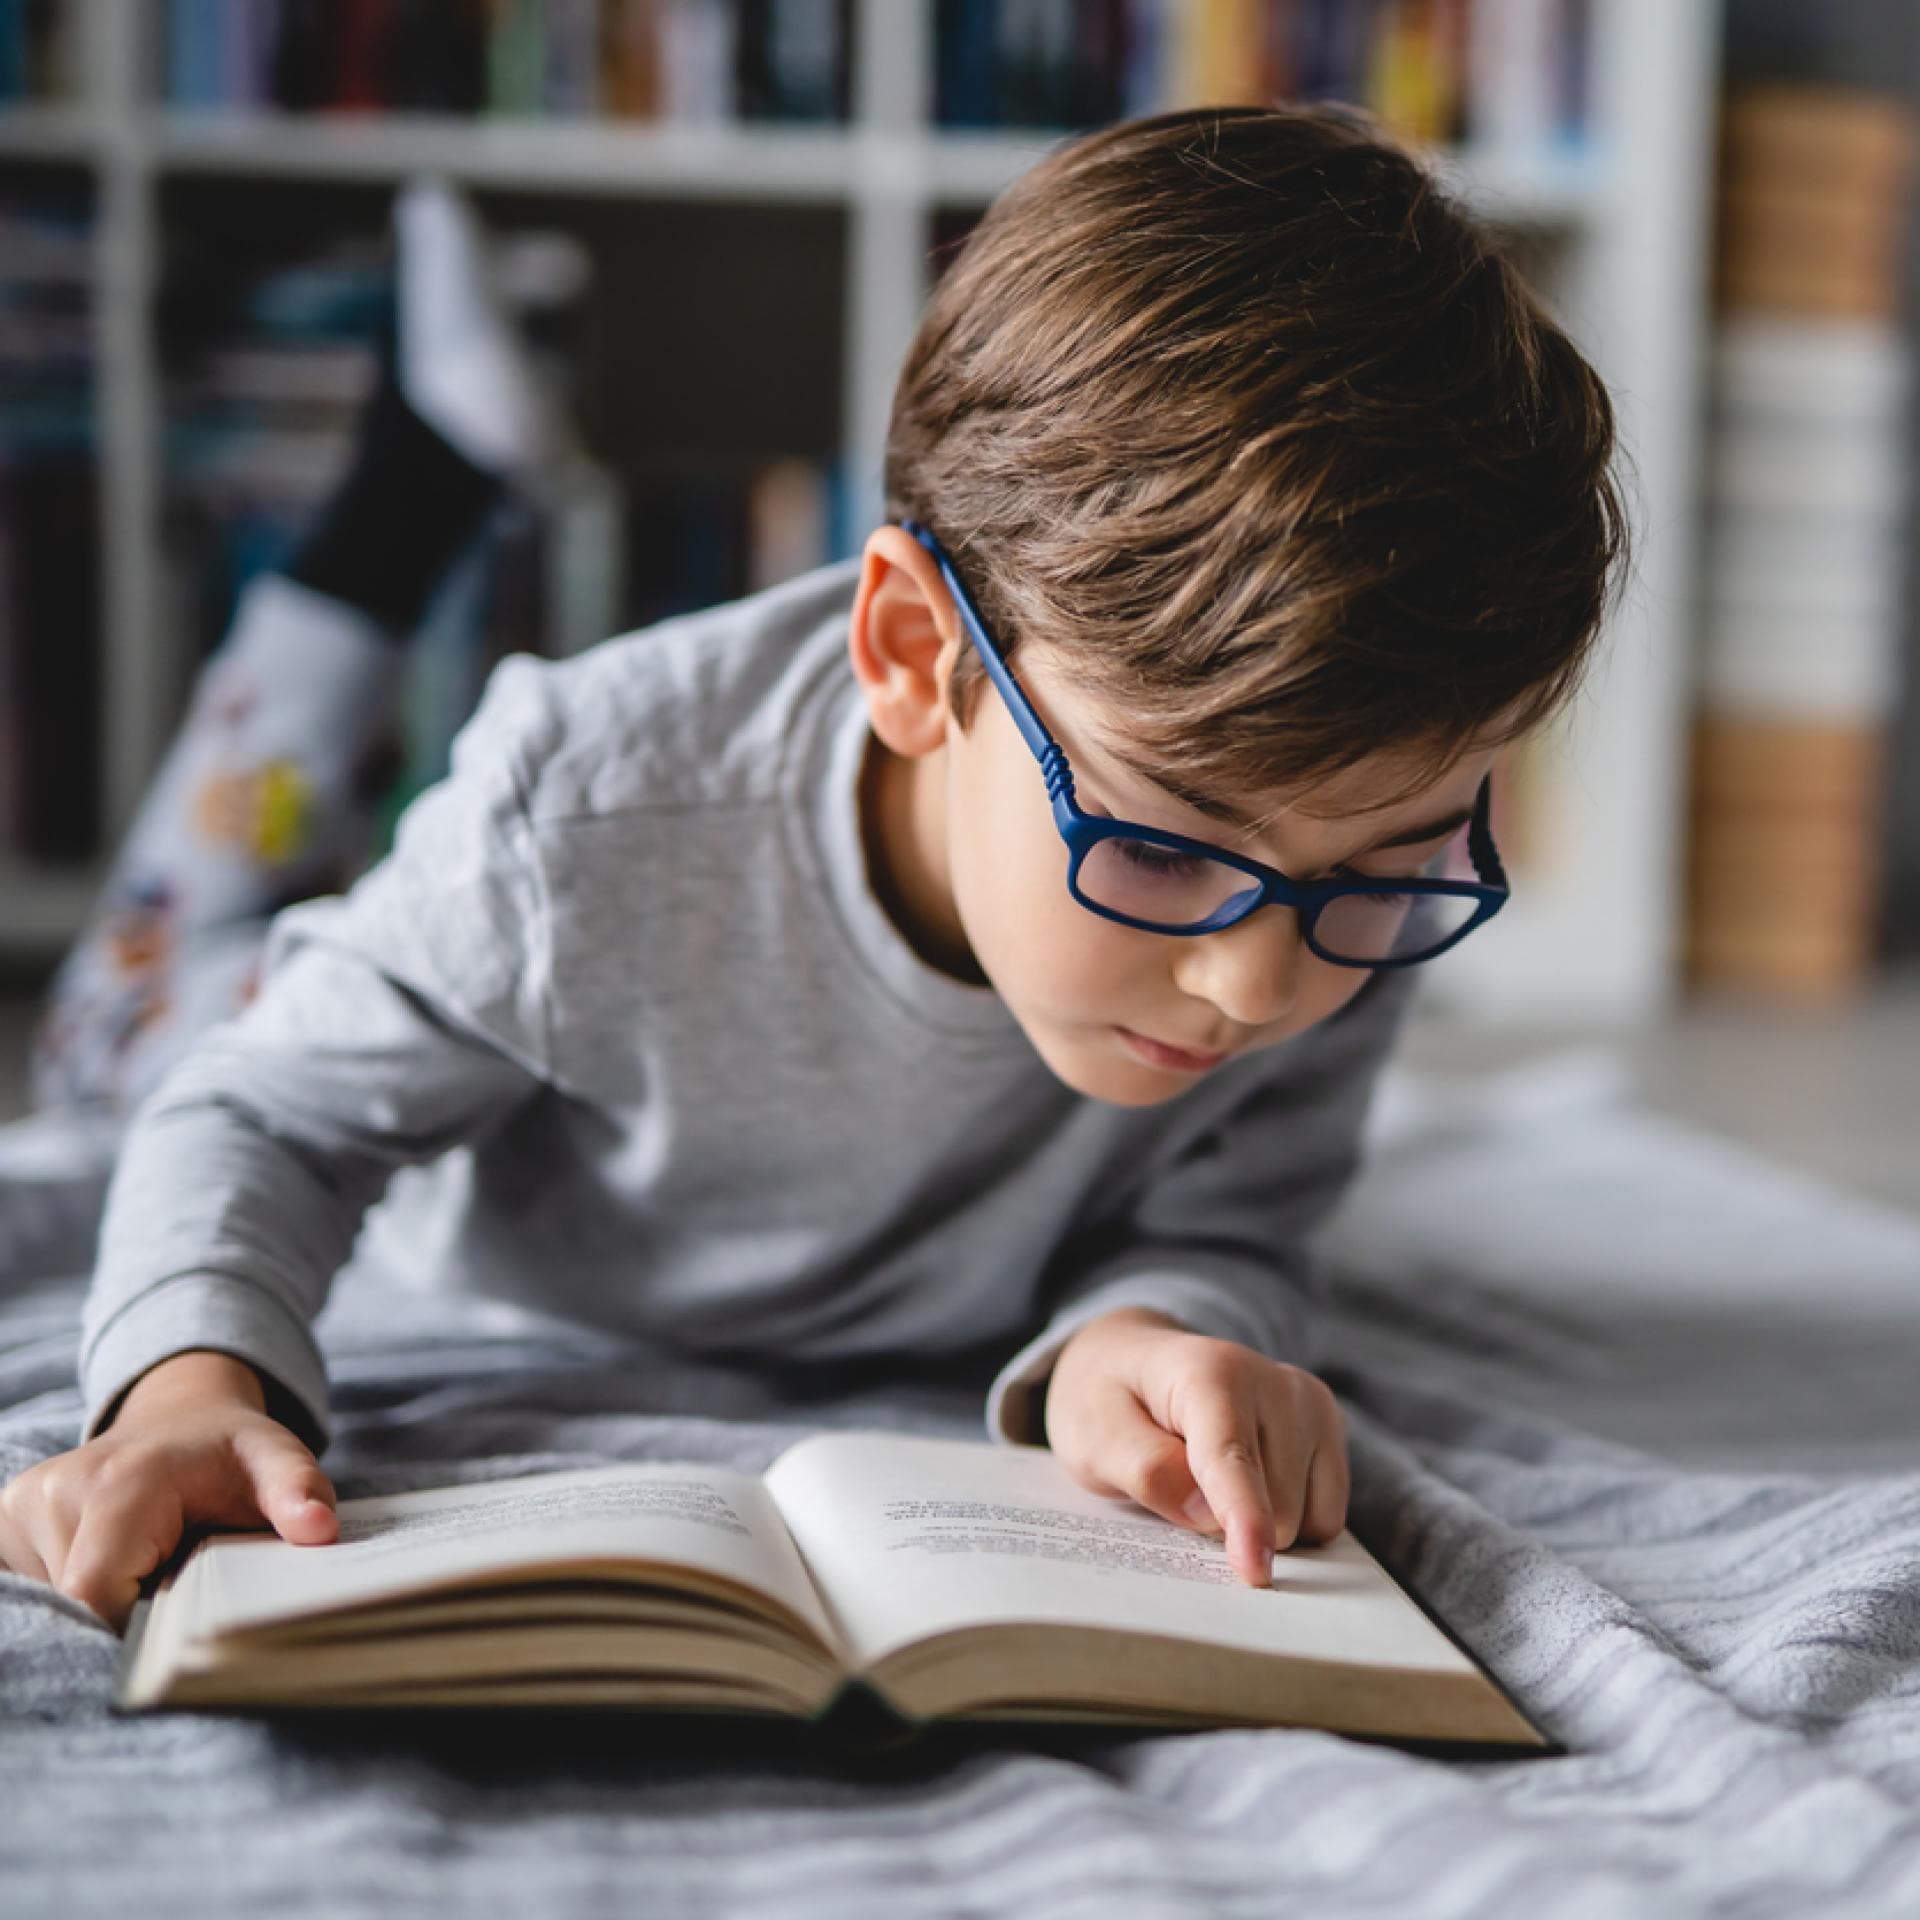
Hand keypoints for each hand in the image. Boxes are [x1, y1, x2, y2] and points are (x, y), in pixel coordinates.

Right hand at [0, 1350, 336, 1633]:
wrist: (179, 1415)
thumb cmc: (229, 1451)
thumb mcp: (275, 1459)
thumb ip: (299, 1490)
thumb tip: (320, 1531)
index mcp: (122, 1479)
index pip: (97, 1591)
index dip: (133, 1626)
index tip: (178, 1624)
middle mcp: (56, 1490)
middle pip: (71, 1605)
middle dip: (119, 1621)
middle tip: (169, 1600)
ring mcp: (19, 1508)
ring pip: (48, 1604)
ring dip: (97, 1608)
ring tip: (145, 1575)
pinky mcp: (4, 1525)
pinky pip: (31, 1591)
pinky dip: (70, 1599)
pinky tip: (115, 1574)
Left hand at [1043, 1306, 1348, 1586]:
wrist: (1135, 1363)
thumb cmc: (1111, 1403)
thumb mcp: (1093, 1437)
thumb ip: (1145, 1470)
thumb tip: (1209, 1516)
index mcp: (1209, 1372)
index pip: (1231, 1458)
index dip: (1243, 1518)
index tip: (1255, 1570)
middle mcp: (1274, 1382)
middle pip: (1274, 1507)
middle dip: (1228, 1527)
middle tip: (1179, 1492)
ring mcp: (1309, 1405)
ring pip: (1306, 1520)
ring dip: (1257, 1525)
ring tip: (1209, 1482)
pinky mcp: (1328, 1429)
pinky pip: (1327, 1518)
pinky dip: (1289, 1523)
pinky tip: (1248, 1489)